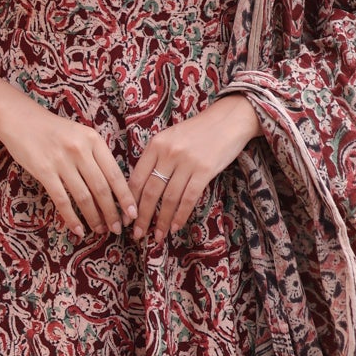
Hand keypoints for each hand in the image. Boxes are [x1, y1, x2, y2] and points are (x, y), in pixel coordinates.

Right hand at [0, 99, 136, 238]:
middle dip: (112, 212)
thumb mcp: (80, 135)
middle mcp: (80, 150)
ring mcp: (62, 161)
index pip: (115, 174)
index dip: (125, 197)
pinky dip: (72, 218)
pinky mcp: (44, 171)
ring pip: (84, 197)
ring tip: (100, 230)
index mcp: (93, 140)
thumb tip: (111, 187)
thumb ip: (95, 155)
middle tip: (117, 229)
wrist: (20, 119)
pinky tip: (78, 229)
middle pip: (102, 188)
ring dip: (94, 218)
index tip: (132, 214)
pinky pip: (62, 200)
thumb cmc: (53, 130)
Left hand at [130, 94, 261, 245]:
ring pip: (169, 198)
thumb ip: (156, 158)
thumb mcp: (171, 138)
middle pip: (151, 191)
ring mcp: (187, 162)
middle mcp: (168, 153)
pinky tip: (175, 226)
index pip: (137, 178)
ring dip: (162, 221)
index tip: (126, 218)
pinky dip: (181, 215)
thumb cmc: (198, 131)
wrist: (229, 120)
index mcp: (156, 144)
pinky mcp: (205, 170)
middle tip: (138, 235)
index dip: (129, 201)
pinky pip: (189, 198)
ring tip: (158, 236)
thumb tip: (142, 188)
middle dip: (142, 217)